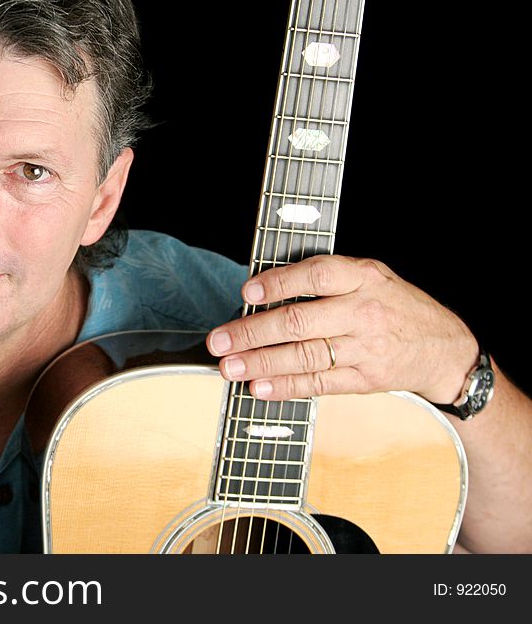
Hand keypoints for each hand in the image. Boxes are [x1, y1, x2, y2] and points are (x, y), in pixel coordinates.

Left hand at [206, 255, 478, 402]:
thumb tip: (265, 291)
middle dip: (252, 333)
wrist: (444, 349)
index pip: (315, 277)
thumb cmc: (395, 306)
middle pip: (299, 323)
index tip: (247, 293)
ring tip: (229, 366)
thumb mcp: (371, 276)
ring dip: (260, 363)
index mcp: (364, 277)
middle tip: (218, 340)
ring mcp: (365, 349)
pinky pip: (318, 384)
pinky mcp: (364, 380)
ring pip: (304, 357)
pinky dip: (285, 386)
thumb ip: (327, 278)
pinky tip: (259, 387)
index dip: (278, 284)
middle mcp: (364, 312)